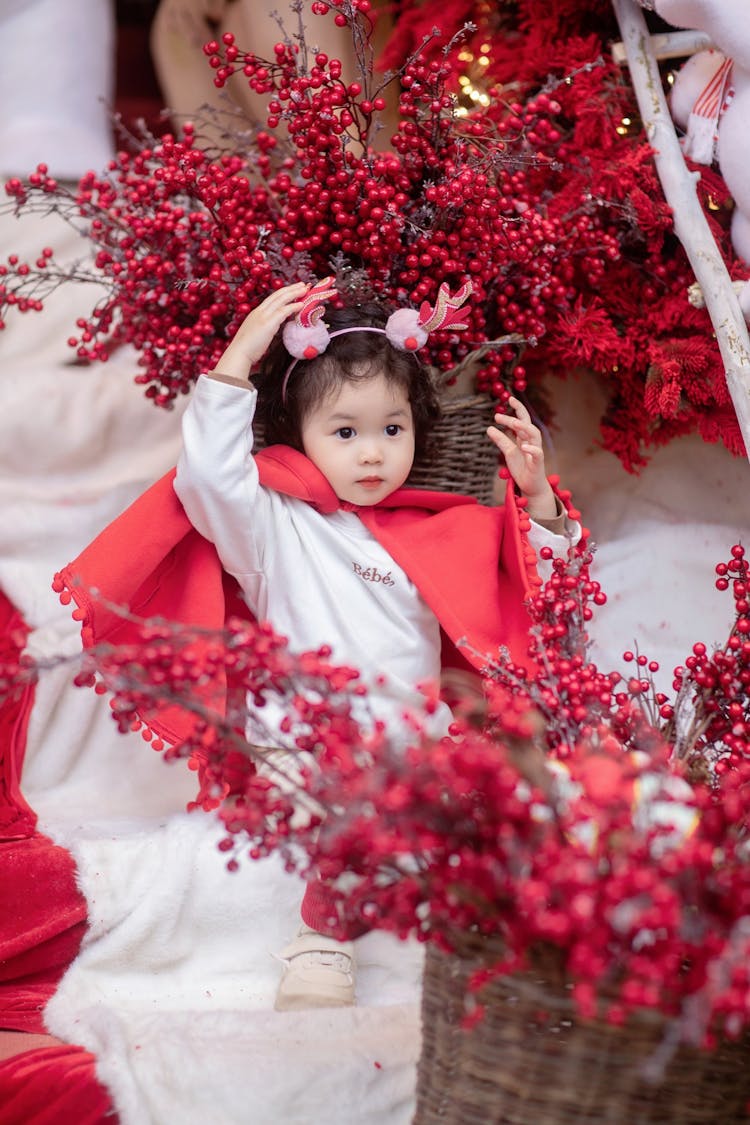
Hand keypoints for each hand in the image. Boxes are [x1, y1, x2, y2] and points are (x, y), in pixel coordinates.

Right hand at [210, 282, 319, 380]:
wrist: (239, 353)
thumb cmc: (248, 348)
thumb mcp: (256, 333)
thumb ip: (265, 327)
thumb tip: (273, 327)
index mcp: (256, 313)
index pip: (272, 298)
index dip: (283, 293)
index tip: (293, 289)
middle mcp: (260, 311)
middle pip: (278, 295)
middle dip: (291, 288)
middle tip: (303, 284)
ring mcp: (264, 316)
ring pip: (281, 299)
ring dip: (294, 293)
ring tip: (305, 290)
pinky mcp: (268, 323)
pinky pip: (283, 311)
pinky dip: (293, 306)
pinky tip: (301, 305)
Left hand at [486, 396, 556, 519]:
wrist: (531, 487)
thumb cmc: (522, 469)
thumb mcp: (508, 452)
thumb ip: (501, 440)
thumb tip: (489, 428)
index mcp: (524, 439)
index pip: (523, 420)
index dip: (518, 409)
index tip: (508, 398)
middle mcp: (532, 443)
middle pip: (528, 425)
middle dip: (517, 416)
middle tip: (499, 415)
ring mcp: (536, 452)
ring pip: (534, 436)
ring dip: (525, 428)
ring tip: (514, 423)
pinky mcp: (538, 464)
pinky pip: (538, 454)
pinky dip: (532, 449)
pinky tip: (523, 446)